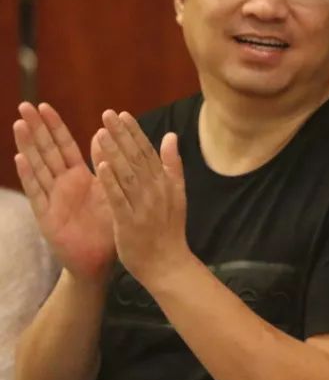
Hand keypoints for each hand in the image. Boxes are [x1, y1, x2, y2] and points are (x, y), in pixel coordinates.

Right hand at [13, 102, 114, 280]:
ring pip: (38, 167)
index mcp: (79, 178)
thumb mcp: (112, 191)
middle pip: (46, 151)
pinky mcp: (47, 216)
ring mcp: (52, 199)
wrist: (101, 260)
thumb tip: (105, 136)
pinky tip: (21, 158)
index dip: (55, 126)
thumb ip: (109, 167)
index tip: (44, 105)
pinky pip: (37, 193)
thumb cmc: (107, 226)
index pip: (64, 146)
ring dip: (29, 146)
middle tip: (24, 105)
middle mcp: (62, 185)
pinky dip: (29, 175)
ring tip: (19, 124)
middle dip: (36, 128)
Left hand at [91, 110, 188, 284]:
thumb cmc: (169, 230)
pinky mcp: (129, 222)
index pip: (147, 152)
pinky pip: (118, 199)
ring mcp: (143, 206)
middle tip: (106, 114)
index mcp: (165, 182)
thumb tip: (170, 136)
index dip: (133, 132)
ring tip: (100, 133)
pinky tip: (100, 167)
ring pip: (126, 174)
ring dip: (114, 153)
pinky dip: (111, 183)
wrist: (168, 265)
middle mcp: (156, 191)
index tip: (120, 114)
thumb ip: (172, 164)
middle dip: (121, 135)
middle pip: (136, 158)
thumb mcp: (177, 194)